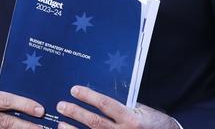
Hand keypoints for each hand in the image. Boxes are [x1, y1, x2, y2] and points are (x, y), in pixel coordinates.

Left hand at [56, 86, 177, 128]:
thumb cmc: (154, 122)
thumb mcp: (141, 109)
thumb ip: (123, 104)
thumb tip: (99, 97)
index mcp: (131, 118)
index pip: (106, 104)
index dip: (89, 96)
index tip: (74, 90)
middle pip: (95, 123)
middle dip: (76, 113)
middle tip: (61, 105)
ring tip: (60, 124)